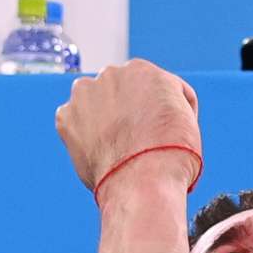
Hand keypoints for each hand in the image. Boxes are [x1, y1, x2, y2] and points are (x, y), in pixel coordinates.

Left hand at [55, 60, 200, 202]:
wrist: (145, 182)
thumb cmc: (172, 157)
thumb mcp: (186, 118)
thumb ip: (167, 105)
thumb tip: (154, 113)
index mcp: (144, 70)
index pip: (151, 88)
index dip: (158, 112)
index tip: (160, 133)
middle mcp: (111, 74)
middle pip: (120, 93)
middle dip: (127, 112)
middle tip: (137, 143)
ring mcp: (84, 94)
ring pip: (95, 106)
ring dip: (103, 121)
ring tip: (118, 151)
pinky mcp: (66, 118)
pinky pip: (75, 126)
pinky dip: (84, 139)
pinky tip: (102, 156)